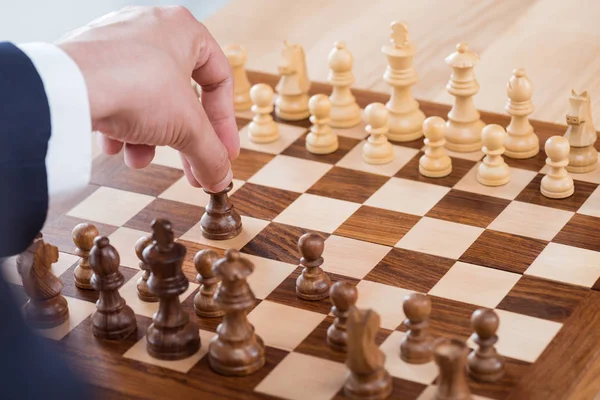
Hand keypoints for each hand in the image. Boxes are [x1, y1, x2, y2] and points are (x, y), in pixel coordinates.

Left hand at [56, 6, 238, 192]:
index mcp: (183, 29)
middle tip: (193, 170)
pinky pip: (116, 95)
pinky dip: (121, 125)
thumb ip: (211, 155)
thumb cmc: (132, 87)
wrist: (66, 89)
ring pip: (148, 98)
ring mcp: (116, 42)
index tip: (224, 153)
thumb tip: (221, 178)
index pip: (220, 80)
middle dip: (186, 140)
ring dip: (150, 136)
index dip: (225, 123)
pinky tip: (115, 147)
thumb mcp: (188, 128)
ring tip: (140, 160)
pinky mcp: (88, 60)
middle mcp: (150, 29)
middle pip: (182, 96)